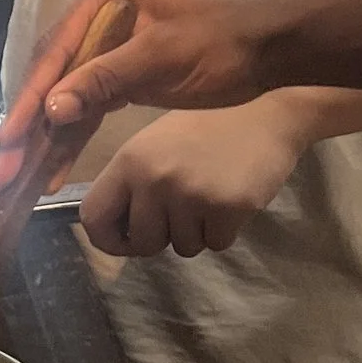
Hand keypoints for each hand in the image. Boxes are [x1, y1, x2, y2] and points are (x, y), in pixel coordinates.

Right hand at [0, 0, 277, 187]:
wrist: (272, 47)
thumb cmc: (224, 39)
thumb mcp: (162, 57)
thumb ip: (106, 79)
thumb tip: (52, 108)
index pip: (57, 50)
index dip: (31, 98)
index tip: (9, 139)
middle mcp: (96, 10)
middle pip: (52, 74)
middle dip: (28, 127)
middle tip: (0, 173)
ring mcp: (107, 41)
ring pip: (65, 95)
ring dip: (43, 140)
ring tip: (13, 184)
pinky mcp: (121, 70)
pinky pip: (88, 106)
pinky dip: (71, 139)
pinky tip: (51, 174)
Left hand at [78, 98, 314, 258]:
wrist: (267, 114)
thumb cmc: (209, 127)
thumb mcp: (156, 143)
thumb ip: (132, 183)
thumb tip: (116, 231)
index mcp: (130, 160)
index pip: (93, 218)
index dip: (109, 239)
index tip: (127, 240)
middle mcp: (155, 178)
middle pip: (142, 243)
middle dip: (162, 238)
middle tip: (183, 211)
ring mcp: (191, 195)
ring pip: (182, 247)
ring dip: (197, 231)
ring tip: (210, 195)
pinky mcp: (227, 209)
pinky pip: (215, 245)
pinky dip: (223, 231)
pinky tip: (231, 198)